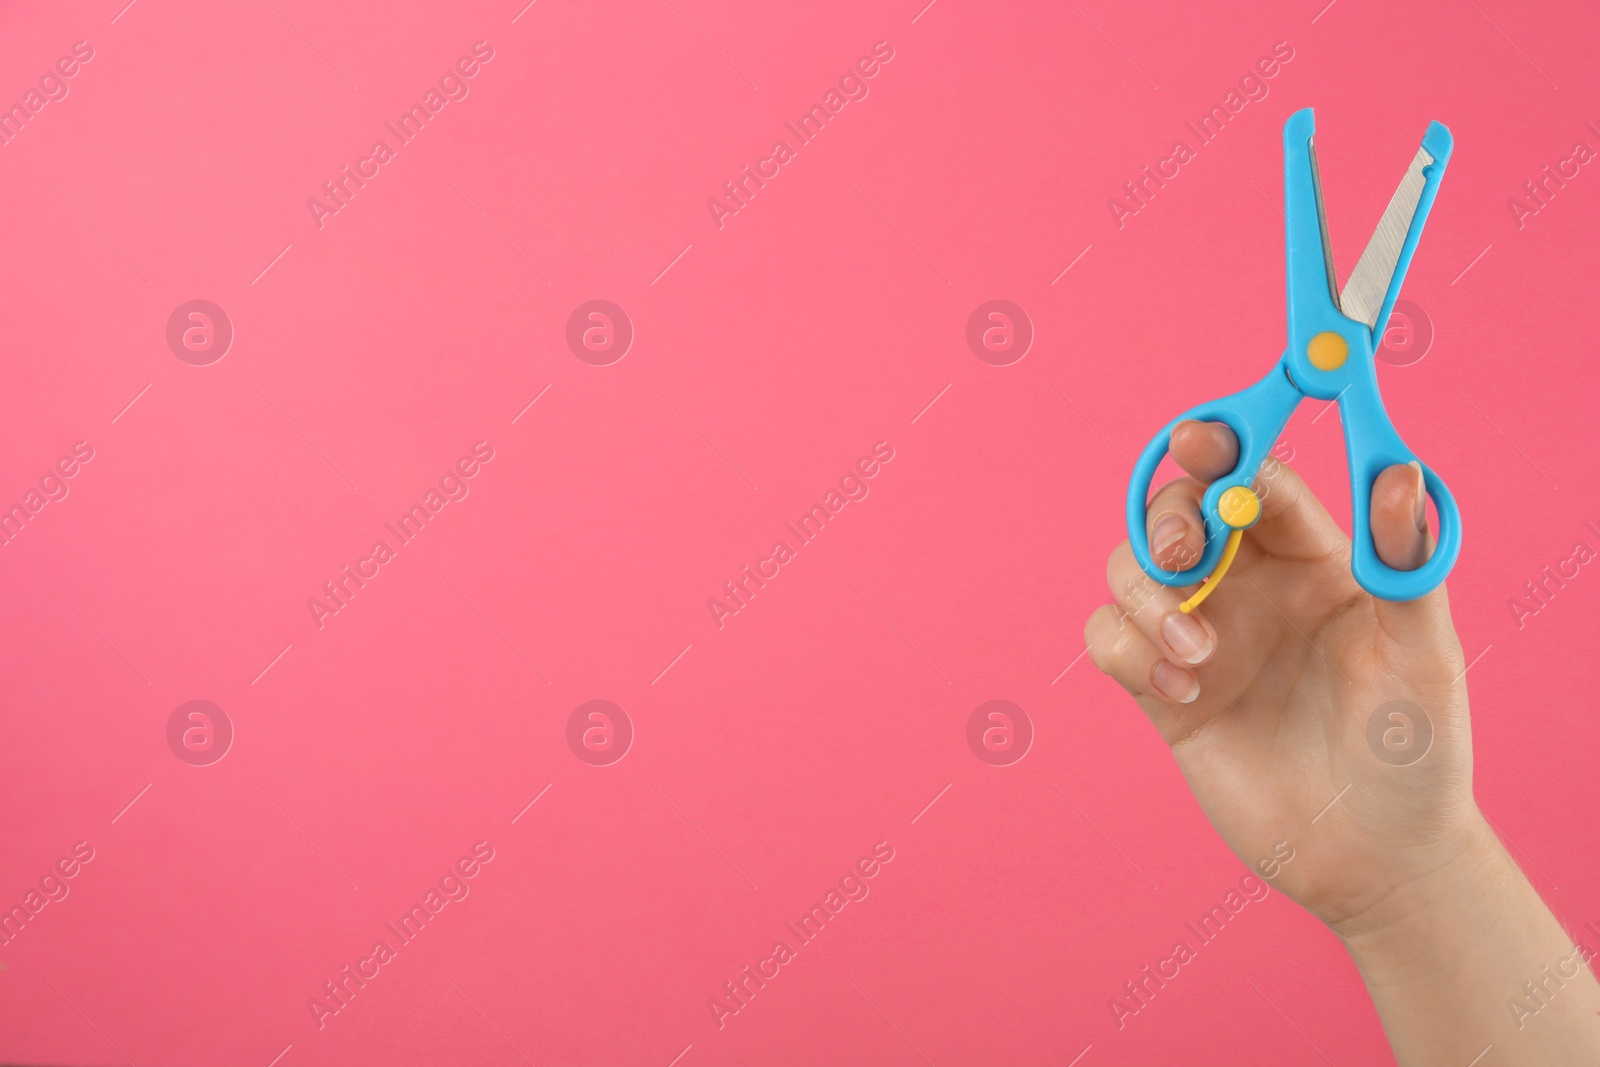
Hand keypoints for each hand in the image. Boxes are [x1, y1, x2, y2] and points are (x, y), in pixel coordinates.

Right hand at [1083, 419, 1479, 935]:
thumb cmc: (1416, 755)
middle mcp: (1250, 587)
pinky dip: (1127, 651)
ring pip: (1128, 570)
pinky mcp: (1161, 690)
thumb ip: (1405, 563)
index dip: (1223, 449)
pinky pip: (1108, 639)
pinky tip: (1180, 692)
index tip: (1199, 440)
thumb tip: (1398, 472)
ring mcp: (1201, 635)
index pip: (1257, 481)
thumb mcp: (1423, 655)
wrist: (1371, 859)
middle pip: (1175, 511)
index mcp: (1314, 560)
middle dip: (1165, 519)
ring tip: (1196, 653)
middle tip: (1181, 556)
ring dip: (1146, 598)